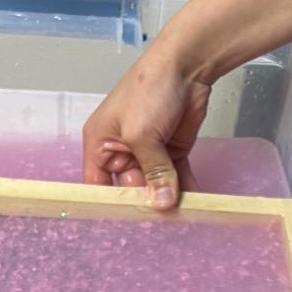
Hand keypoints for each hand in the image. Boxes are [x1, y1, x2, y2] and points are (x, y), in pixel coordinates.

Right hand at [82, 41, 210, 209]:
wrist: (186, 65)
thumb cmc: (149, 88)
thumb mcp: (142, 135)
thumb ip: (153, 171)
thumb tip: (162, 203)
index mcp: (101, 144)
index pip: (97, 185)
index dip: (109, 204)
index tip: (123, 225)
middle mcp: (122, 150)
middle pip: (130, 189)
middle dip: (145, 204)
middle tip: (158, 226)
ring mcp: (148, 151)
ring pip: (156, 185)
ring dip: (167, 200)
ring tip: (179, 219)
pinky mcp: (171, 151)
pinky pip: (175, 177)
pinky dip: (184, 190)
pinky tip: (194, 204)